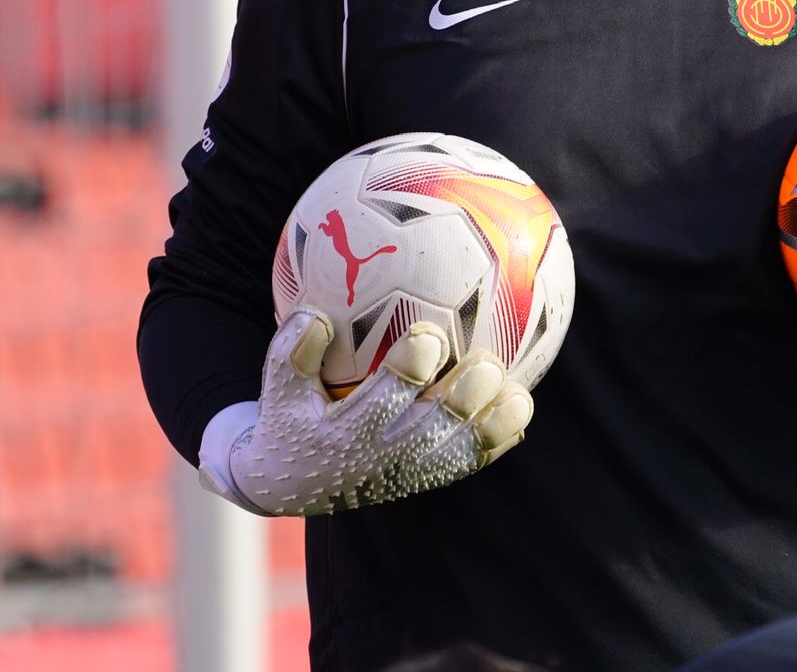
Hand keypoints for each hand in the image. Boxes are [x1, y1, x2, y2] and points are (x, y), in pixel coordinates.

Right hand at [198, 309, 532, 515]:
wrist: (295, 483)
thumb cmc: (291, 420)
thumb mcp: (278, 389)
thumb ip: (292, 351)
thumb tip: (315, 313)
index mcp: (347, 434)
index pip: (389, 395)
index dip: (414, 362)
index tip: (428, 331)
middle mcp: (385, 457)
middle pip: (438, 423)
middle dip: (467, 390)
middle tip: (484, 358)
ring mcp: (412, 471)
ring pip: (464, 447)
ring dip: (494, 418)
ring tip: (514, 386)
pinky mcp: (430, 477)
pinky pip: (472, 460)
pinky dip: (500, 436)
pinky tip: (518, 404)